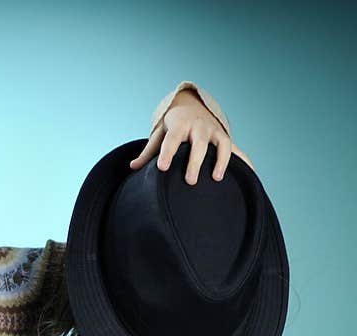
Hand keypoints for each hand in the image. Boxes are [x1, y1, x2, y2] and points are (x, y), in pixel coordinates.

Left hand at [130, 89, 252, 182]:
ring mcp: (215, 132)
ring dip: (221, 161)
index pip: (170, 140)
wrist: (192, 107)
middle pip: (198, 145)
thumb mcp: (159, 135)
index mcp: (179, 126)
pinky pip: (237, 149)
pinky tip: (250, 174)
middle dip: (195, 162)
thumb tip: (132, 168)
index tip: (161, 167)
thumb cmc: (172, 126)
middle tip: (190, 181)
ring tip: (217, 178)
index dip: (166, 153)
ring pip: (222, 145)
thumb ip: (148, 152)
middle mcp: (198, 127)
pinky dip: (245, 160)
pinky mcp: (225, 138)